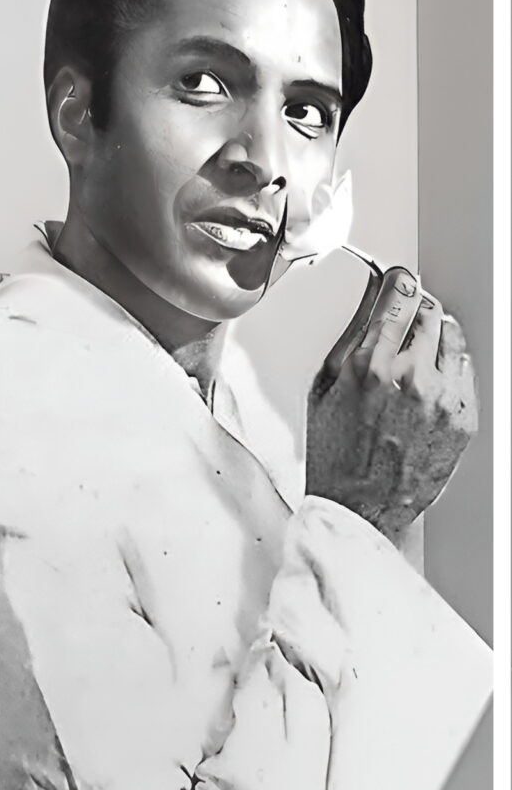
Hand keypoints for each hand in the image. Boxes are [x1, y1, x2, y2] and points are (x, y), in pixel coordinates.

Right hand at [306, 267, 477, 540]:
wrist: (358, 509)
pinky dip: (450, 368)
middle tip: (405, 319)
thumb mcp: (323, 389)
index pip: (398, 297)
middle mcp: (411, 378)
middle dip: (416, 309)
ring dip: (436, 336)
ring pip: (453, 338)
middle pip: (429, 312)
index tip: (399, 281)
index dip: (400, 282)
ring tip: (419, 353)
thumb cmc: (335, 455)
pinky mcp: (463, 420)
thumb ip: (349, 339)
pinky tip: (430, 383)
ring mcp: (442, 400)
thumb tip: (369, 304)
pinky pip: (465, 371)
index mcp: (370, 366)